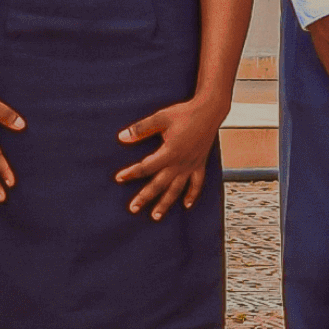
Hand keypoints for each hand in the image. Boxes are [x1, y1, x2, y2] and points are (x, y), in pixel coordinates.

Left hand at [113, 93, 223, 220]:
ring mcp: (192, 166)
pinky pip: (197, 184)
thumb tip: (122, 138)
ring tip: (155, 216)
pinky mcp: (200, 164)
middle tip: (133, 208)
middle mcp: (181, 163)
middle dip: (145, 197)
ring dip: (166, 203)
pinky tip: (186, 205)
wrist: (209, 112)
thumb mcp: (160, 118)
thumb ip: (141, 129)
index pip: (146, 167)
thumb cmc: (184, 114)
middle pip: (160, 184)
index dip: (131, 173)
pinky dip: (192, 195)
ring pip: (177, 189)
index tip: (119, 178)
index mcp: (170, 152)